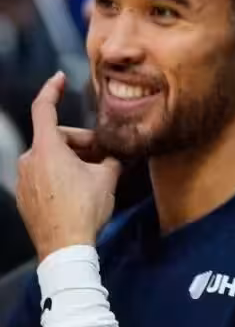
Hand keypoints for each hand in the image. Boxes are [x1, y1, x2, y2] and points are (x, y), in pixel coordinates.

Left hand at [16, 72, 121, 259]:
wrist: (65, 249)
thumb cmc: (85, 209)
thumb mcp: (108, 177)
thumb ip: (111, 157)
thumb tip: (118, 152)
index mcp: (47, 149)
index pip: (43, 109)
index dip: (52, 89)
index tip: (59, 77)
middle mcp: (29, 161)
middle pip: (57, 138)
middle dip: (82, 143)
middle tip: (105, 157)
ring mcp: (24, 180)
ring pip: (51, 157)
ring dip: (74, 160)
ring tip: (96, 177)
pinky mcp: (25, 197)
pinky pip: (44, 175)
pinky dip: (62, 175)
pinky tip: (80, 191)